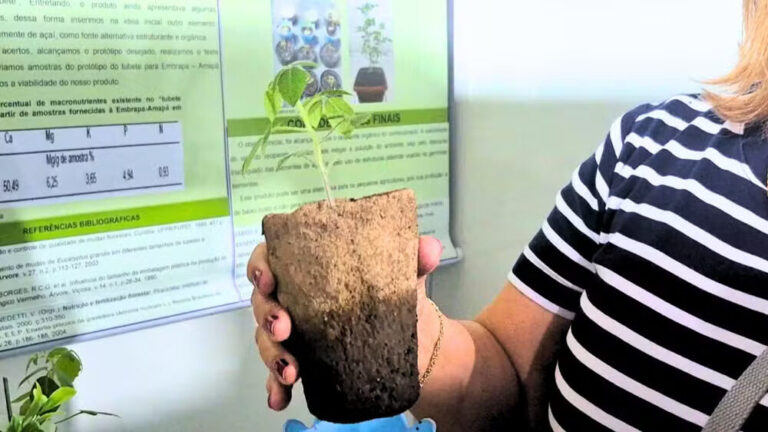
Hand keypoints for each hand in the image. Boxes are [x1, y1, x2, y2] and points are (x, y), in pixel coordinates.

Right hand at [249, 235, 442, 410]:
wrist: (415, 342)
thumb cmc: (399, 298)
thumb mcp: (406, 275)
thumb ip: (415, 258)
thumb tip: (428, 248)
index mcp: (310, 268)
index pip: (273, 257)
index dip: (261, 266)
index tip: (269, 279)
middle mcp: (295, 298)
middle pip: (264, 301)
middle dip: (267, 315)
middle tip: (284, 327)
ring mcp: (296, 333)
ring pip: (267, 340)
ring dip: (272, 355)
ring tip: (291, 371)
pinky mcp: (304, 362)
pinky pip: (278, 375)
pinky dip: (275, 387)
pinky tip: (281, 398)